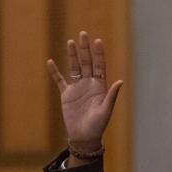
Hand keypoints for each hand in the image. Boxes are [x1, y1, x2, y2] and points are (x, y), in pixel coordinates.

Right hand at [46, 31, 123, 159]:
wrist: (84, 137)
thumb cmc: (98, 126)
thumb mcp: (106, 110)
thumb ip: (112, 95)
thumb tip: (120, 81)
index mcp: (100, 86)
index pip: (100, 66)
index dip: (99, 54)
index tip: (97, 41)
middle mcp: (89, 84)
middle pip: (87, 62)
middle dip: (85, 49)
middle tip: (83, 34)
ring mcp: (77, 88)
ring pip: (74, 67)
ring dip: (72, 55)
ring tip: (70, 42)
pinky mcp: (66, 95)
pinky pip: (59, 80)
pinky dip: (55, 72)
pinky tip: (50, 61)